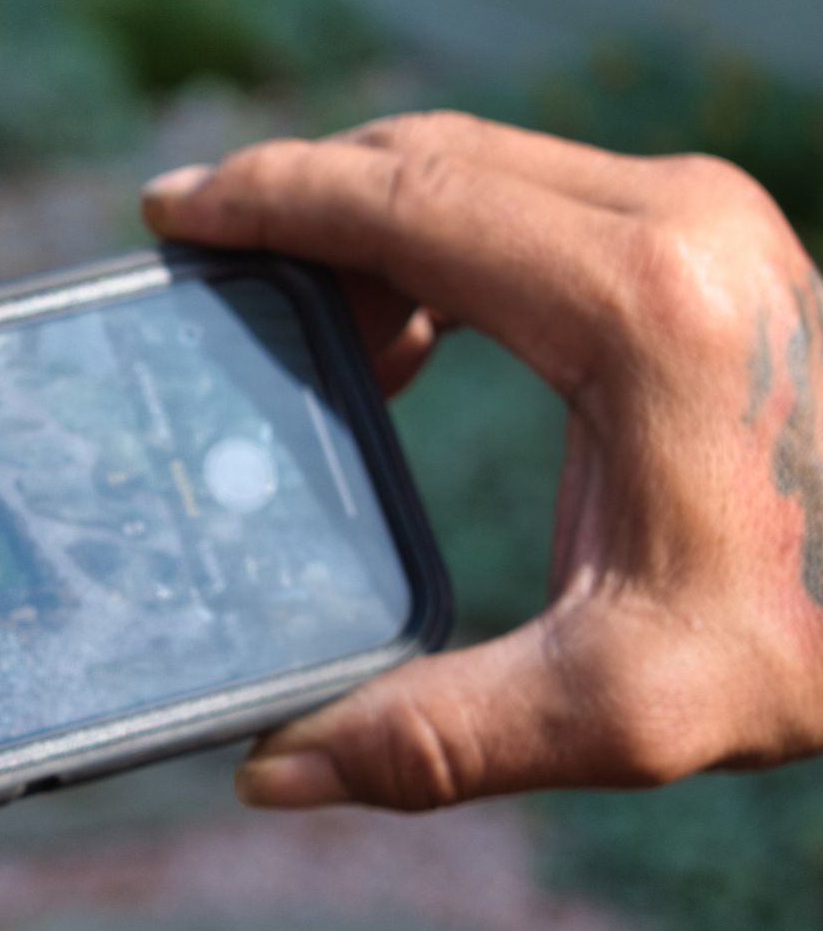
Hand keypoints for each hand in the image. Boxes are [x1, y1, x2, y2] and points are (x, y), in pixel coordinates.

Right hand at [142, 111, 822, 810]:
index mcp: (634, 307)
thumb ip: (439, 737)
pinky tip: (406, 335)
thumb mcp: (627, 705)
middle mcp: (673, 224)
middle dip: (298, 196)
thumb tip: (272, 772)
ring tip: (293, 316)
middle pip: (429, 158)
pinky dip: (438, 238)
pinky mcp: (708, 240)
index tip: (172, 214)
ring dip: (367, 219)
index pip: (406, 201)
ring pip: (478, 165)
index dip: (270, 200)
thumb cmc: (819, 630)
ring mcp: (698, 217)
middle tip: (200, 251)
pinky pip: (529, 196)